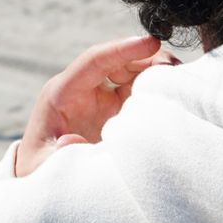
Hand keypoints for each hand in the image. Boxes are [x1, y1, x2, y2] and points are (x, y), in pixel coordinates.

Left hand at [15, 35, 179, 177]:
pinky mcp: (113, 112)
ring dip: (154, 71)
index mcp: (63, 93)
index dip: (124, 49)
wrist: (44, 179)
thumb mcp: (44, 167)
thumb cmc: (41, 171)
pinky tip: (173, 94)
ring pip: (130, 73)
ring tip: (181, 79)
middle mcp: (82, 89)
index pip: (95, 60)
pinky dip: (154, 89)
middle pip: (117, 60)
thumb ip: (58, 155)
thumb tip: (71, 141)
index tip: (152, 43)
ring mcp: (99, 99)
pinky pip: (136, 92)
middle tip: (176, 66)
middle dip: (146, 57)